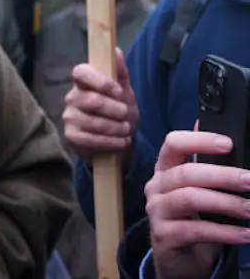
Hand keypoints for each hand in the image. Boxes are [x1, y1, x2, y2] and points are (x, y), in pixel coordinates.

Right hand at [63, 48, 138, 165]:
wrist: (116, 139)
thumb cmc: (119, 111)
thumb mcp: (124, 91)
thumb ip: (120, 72)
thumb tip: (116, 50)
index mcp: (82, 82)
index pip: (80, 72)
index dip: (101, 82)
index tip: (119, 92)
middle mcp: (71, 97)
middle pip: (93, 101)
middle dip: (116, 110)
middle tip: (127, 115)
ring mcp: (69, 117)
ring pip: (95, 122)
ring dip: (117, 128)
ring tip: (126, 130)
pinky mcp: (71, 136)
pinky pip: (92, 140)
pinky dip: (112, 142)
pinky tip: (121, 141)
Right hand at [146, 130, 249, 278]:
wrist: (179, 261)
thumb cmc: (193, 220)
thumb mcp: (198, 190)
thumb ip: (206, 166)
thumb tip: (221, 136)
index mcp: (165, 169)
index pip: (173, 144)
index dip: (199, 141)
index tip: (228, 144)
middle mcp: (156, 186)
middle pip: (186, 173)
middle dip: (223, 176)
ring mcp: (157, 211)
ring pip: (190, 199)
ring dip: (226, 203)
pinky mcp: (164, 236)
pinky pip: (196, 230)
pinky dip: (225, 232)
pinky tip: (246, 234)